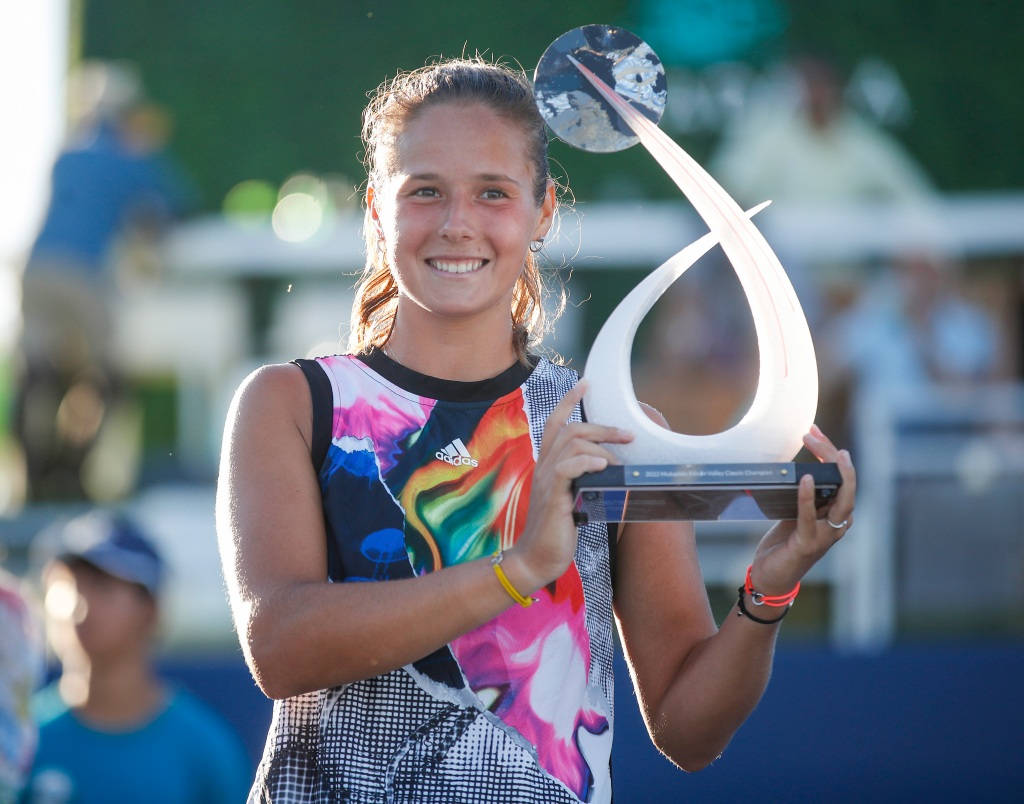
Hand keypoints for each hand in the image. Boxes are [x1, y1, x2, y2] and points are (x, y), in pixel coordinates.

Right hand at [511, 380, 632, 589]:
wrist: (535, 559)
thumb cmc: (556, 533)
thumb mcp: (572, 500)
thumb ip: (584, 482)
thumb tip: (612, 471)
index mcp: (547, 465)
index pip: (555, 424)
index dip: (568, 402)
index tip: (585, 384)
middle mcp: (544, 466)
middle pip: (569, 429)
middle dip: (601, 426)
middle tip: (627, 435)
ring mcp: (546, 480)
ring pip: (571, 443)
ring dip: (601, 446)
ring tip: (619, 462)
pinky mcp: (552, 496)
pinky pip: (567, 468)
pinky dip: (587, 462)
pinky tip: (604, 467)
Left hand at [749, 424, 856, 594]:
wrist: (771, 577)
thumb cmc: (784, 544)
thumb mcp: (795, 514)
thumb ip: (805, 497)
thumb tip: (799, 469)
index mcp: (836, 514)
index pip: (842, 478)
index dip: (831, 453)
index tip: (814, 432)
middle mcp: (838, 523)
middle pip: (846, 482)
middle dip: (833, 454)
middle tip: (813, 433)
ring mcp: (827, 535)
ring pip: (841, 498)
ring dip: (831, 469)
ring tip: (822, 447)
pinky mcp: (809, 544)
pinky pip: (810, 516)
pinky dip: (807, 497)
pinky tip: (805, 478)